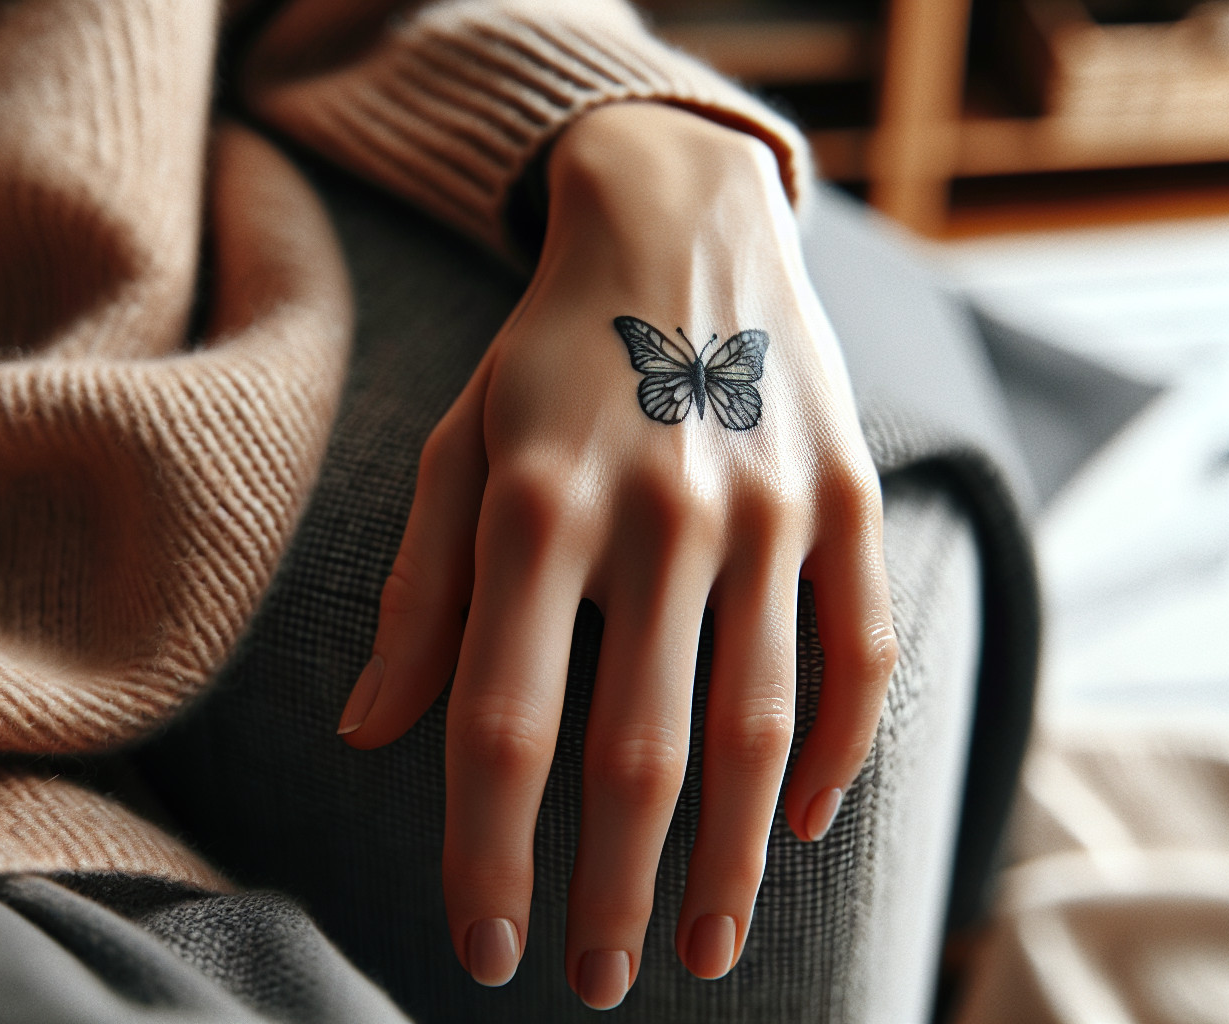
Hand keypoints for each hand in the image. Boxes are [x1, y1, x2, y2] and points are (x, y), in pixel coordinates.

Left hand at [334, 103, 896, 1009]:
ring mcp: (771, 504)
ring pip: (760, 724)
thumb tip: (369, 738)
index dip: (490, 853)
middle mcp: (660, 512)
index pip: (505, 723)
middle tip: (602, 979)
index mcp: (537, 508)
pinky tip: (799, 824)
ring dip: (731, 857)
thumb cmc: (547, 357)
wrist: (680, 218)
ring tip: (705, 945)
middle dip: (619, 891)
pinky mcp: (850, 493)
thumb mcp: (456, 450)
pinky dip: (839, 752)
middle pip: (641, 750)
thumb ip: (419, 597)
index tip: (486, 947)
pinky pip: (860, 651)